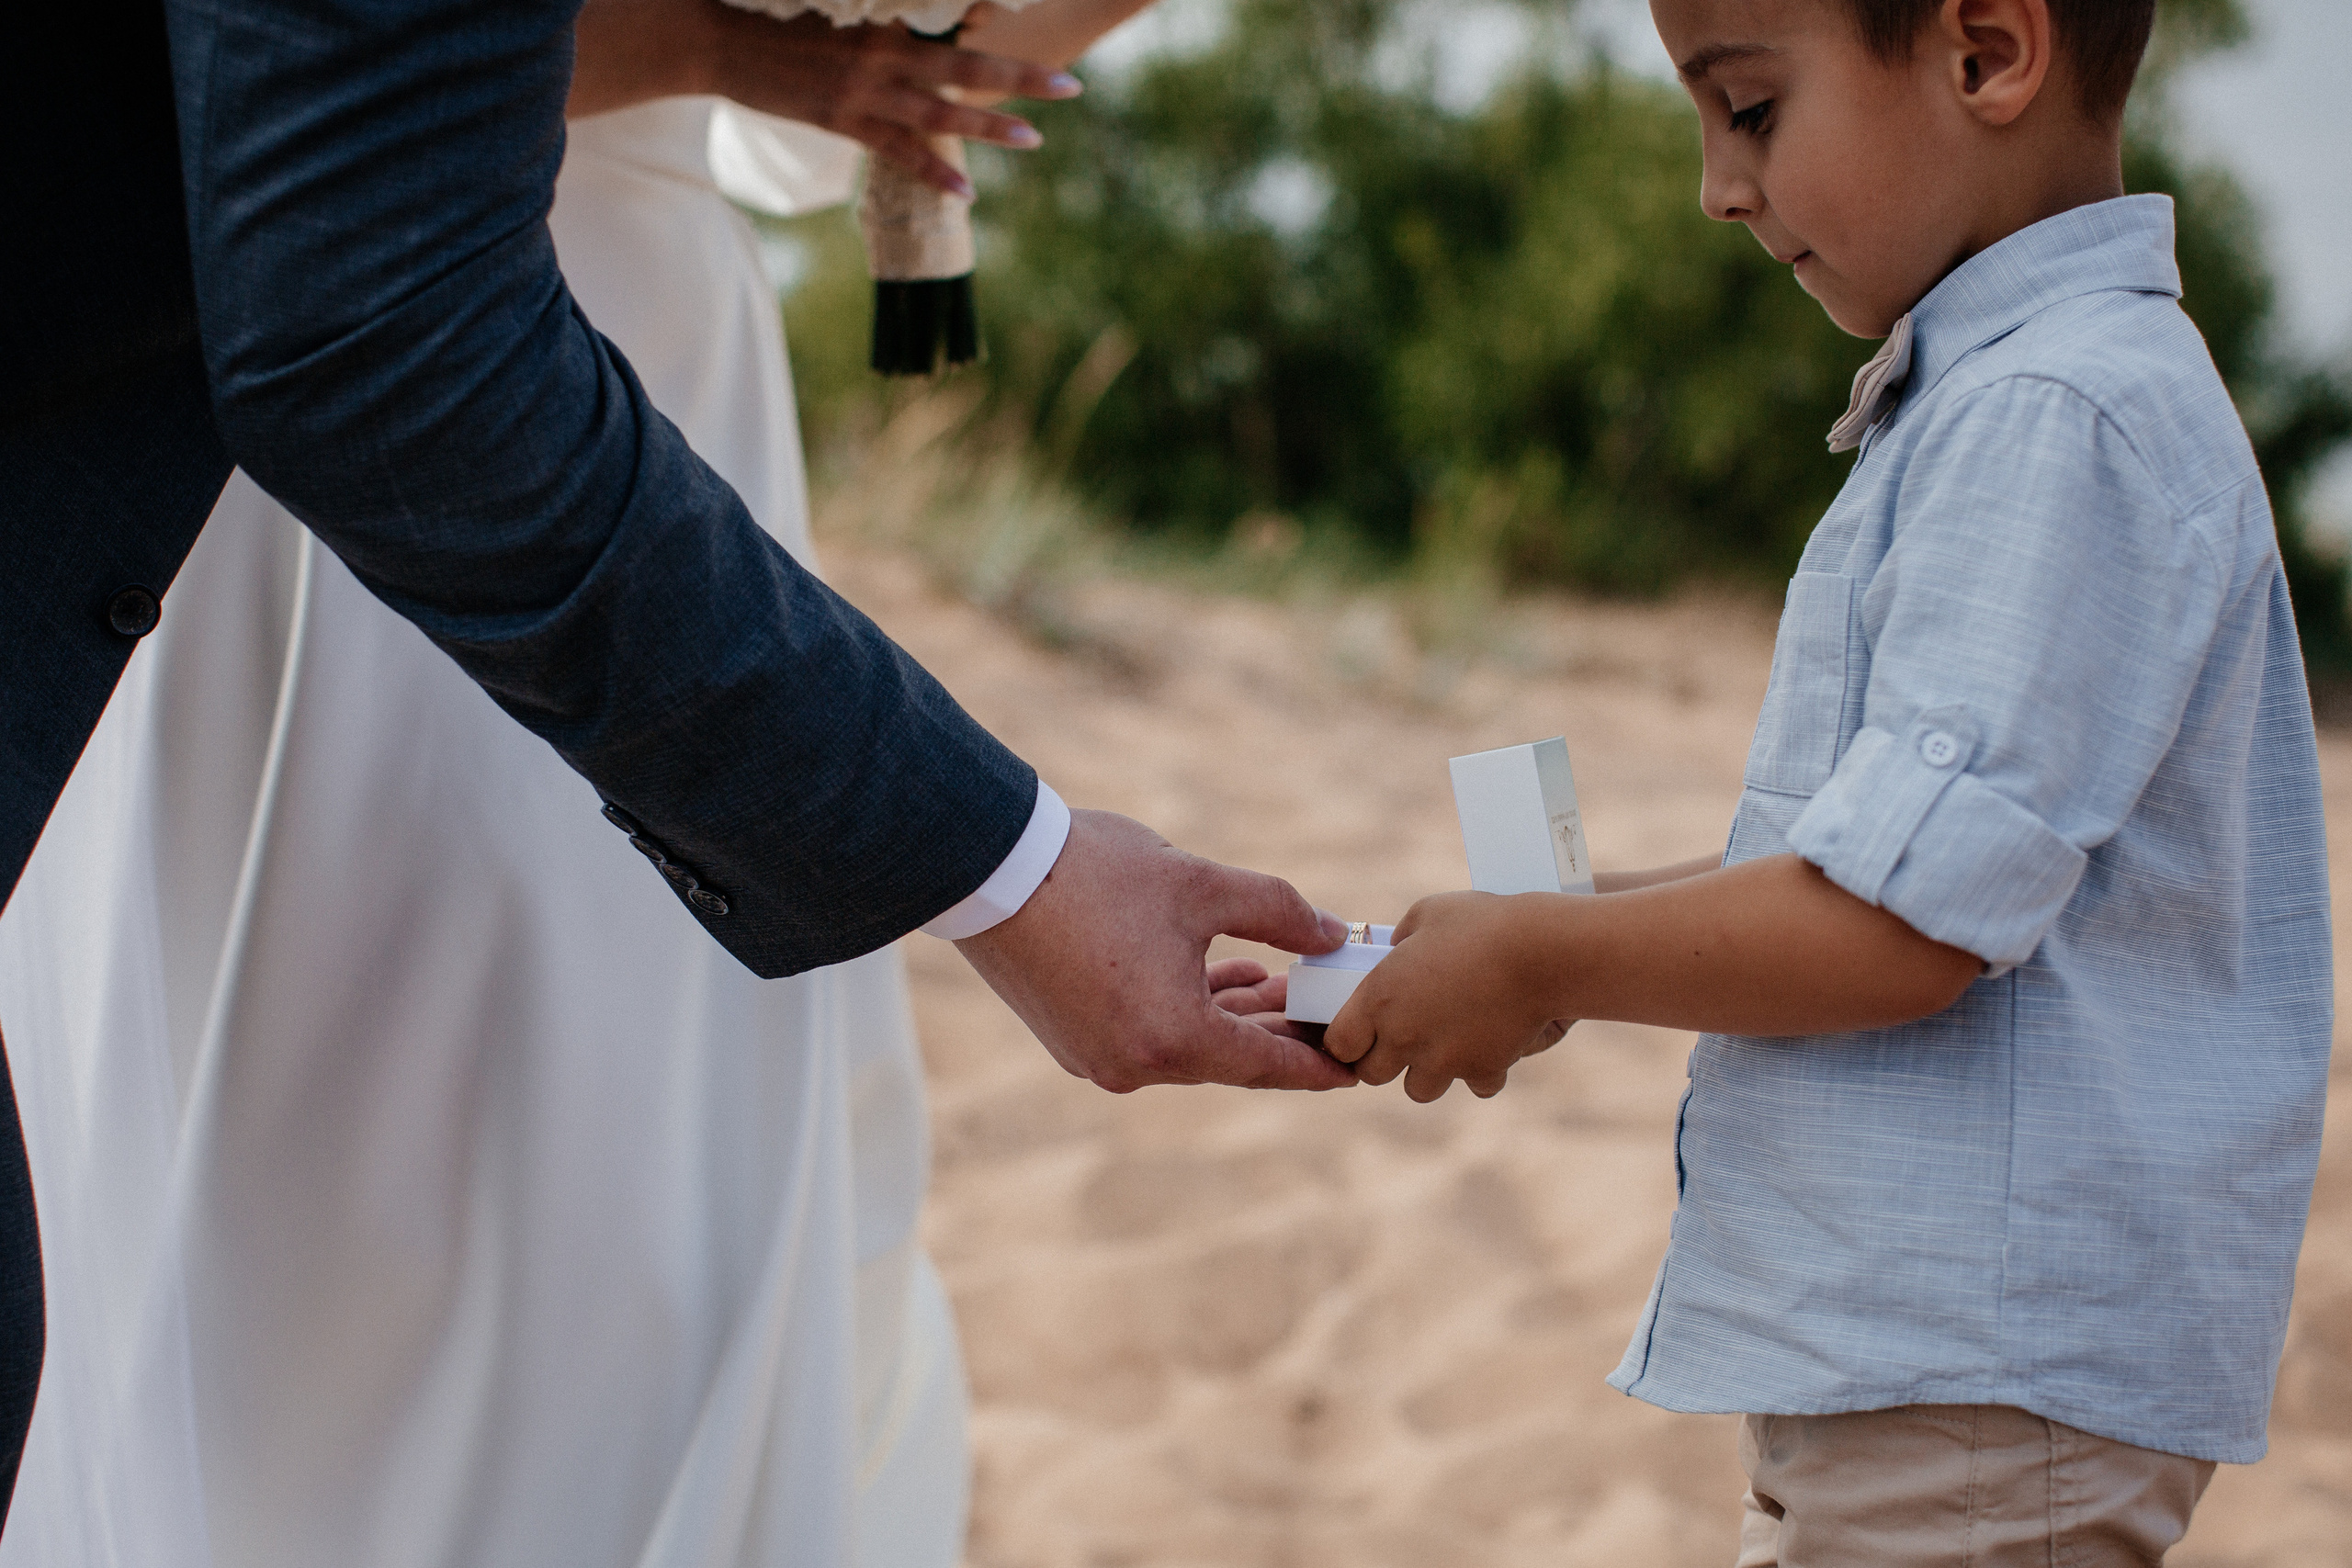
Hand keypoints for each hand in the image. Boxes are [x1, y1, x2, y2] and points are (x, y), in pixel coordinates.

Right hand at [570, 0, 1083, 193]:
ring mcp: (864, 89)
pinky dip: (934, 173)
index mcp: (882, 16)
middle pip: (966, 67)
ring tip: (1035, 139)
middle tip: (1070, 87)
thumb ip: (880, 11)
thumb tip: (918, 22)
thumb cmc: (774, 9)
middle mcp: (882, 52)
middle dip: (1021, 77)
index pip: (952, 20)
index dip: (994, 20)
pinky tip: (968, 192)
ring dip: (991, 126)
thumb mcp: (835, 0)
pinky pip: (899, 152)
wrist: (718, 36)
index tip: (1029, 21)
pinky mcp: (843, 120)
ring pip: (941, 112)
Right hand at [954, 810, 1354, 1091]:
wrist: (988, 868)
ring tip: (1278, 980)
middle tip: (1327, 1006)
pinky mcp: (1071, 1039)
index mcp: (1173, 1039)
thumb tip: (1331, 933)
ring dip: (1234, 1015)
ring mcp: (1097, 1058)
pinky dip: (1189, 1013)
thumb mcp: (1201, 884)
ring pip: (1189, 1046)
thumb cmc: (1095, 875)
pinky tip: (1220, 976)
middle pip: (1230, 1059)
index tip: (1360, 1069)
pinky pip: (1151, 1037)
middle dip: (1281, 1029)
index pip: (1268, 1067)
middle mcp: (1135, 1066)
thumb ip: (1279, 911)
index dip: (1320, 1065)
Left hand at [1322, 891, 1575, 1102]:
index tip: (1359, 1033)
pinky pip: (1474, 1085)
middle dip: (1384, 1060)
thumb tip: (1396, 952)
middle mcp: (1404, 1036)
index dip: (1347, 1040)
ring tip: (1445, 1044)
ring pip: (1419, 1090)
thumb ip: (1400, 940)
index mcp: (1379, 998)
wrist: (1541, 950)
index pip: (1339, 1045)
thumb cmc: (1481, 923)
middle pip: (1373, 1075)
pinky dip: (1480, 1072)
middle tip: (1402, 1039)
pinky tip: (1489, 1045)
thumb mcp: (1426, 915)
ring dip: (1428, 1072)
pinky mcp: (1482, 1070)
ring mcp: (1443, 1060)